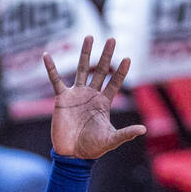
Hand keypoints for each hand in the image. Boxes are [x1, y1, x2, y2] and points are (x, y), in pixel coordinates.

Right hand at [46, 36, 145, 158]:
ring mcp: (76, 95)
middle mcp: (91, 95)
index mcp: (103, 103)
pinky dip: (51, 68)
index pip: (114, 83)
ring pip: (81, 69)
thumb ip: (125, 134)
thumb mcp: (110, 140)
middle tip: (112, 39)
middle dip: (106, 55)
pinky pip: (55, 80)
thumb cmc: (92, 149)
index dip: (121, 72)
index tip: (128, 58)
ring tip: (89, 37)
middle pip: (100, 71)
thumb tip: (143, 130)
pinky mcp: (62, 99)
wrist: (72, 154)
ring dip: (85, 53)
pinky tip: (47, 55)